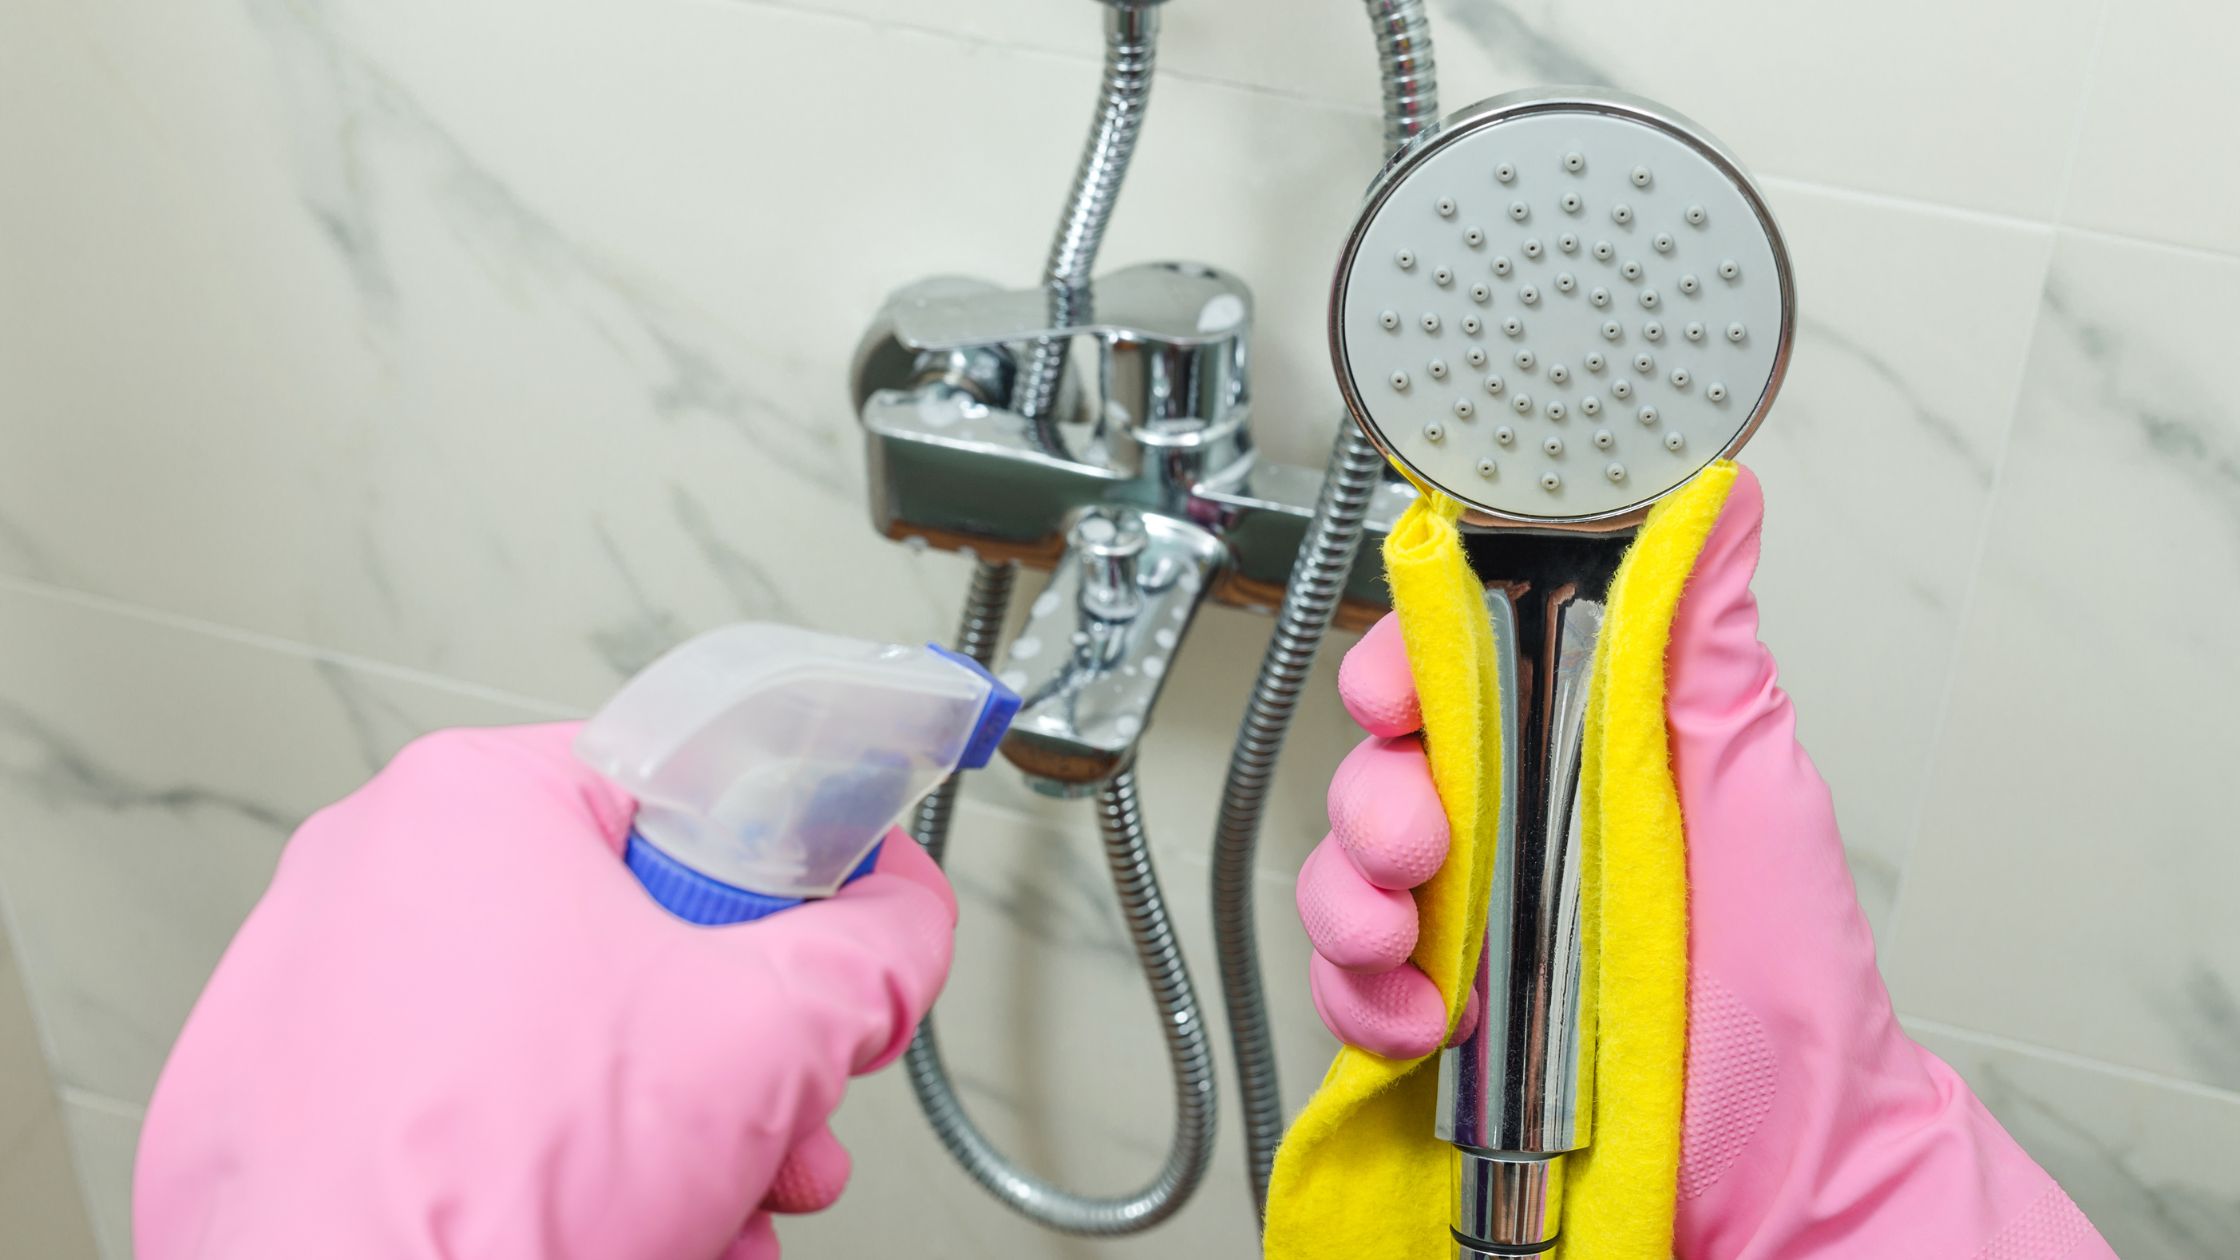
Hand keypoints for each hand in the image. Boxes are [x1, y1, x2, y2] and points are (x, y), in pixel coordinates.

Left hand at [135, 723, 954, 1259]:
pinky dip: (555, 1164)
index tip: (815, 952)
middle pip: (624, 936)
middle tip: (778, 1116)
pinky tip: (629, 1228)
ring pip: (551, 1038)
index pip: (682, 796)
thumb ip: (877, 947)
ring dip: (665, 1126)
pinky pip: (463, 1109)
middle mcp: (368, 879)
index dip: (782, 886)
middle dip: (731, 1051)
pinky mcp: (281, 1111)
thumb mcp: (770, 1034)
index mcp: (468, 802)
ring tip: (717, 1201)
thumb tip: (904, 919)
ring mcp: (309, 1000)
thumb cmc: (500, 1188)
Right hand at [1296, 469, 2113, 1257]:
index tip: (1399, 694)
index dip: (1404, 667)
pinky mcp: (1433, 1012)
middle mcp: (1514, 825)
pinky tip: (1421, 1026)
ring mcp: (1470, 921)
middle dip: (1373, 800)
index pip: (1456, 669)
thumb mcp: (1751, 787)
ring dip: (1350, 904)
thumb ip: (1699, 645)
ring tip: (1414, 955)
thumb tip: (1711, 499)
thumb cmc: (1787, 977)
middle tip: (1423, 848)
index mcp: (1580, 747)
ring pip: (1342, 871)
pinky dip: (1358, 998)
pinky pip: (1344, 981)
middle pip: (1379, 766)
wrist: (1779, 1163)